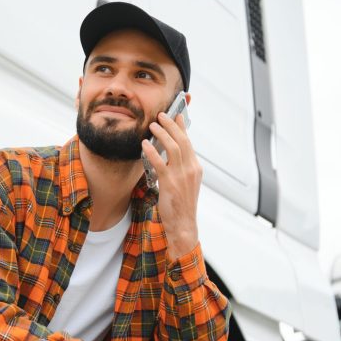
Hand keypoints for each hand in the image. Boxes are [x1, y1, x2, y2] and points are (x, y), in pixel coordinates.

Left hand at [141, 112, 201, 259]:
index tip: (177, 115)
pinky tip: (144, 144)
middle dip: (171, 125)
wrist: (183, 224)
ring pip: (173, 148)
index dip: (182, 128)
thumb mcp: (184, 184)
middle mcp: (191, 169)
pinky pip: (160, 163)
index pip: (189, 142)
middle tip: (161, 115)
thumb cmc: (180, 206)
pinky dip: (152, 151)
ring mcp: (182, 176)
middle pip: (182, 141)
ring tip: (152, 126)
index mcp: (195, 168)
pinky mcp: (170, 183)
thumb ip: (179, 169)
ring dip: (162, 134)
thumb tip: (169, 156)